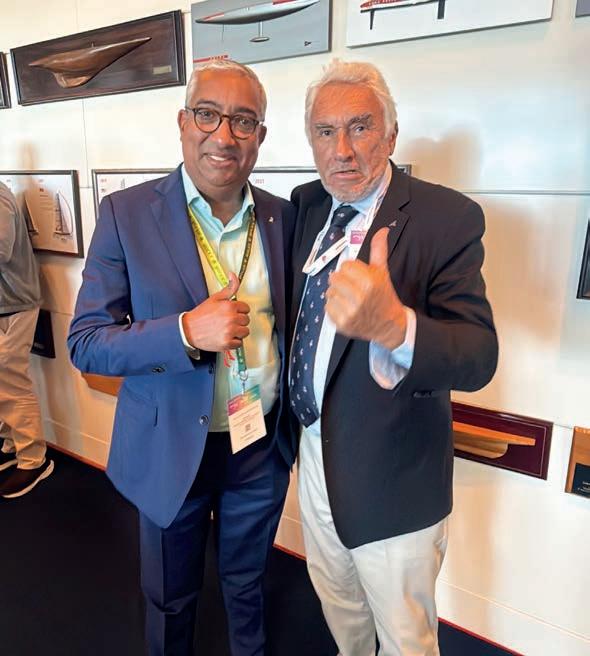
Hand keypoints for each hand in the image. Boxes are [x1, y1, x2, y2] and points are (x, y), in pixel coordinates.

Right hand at [182, 272, 249, 351]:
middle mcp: (231, 319)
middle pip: (246, 320)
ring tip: (227, 329)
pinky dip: (234, 341)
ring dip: (238, 331)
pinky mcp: (227, 343)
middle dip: (238, 320)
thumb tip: (233, 275)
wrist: (188, 330)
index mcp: (229, 306)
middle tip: (227, 321)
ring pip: (245, 332)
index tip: (232, 312)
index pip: (246, 308)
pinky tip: (225, 337)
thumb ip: (229, 288)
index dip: (239, 310)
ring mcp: (230, 332)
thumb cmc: (201, 314)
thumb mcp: (215, 298)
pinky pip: (239, 343)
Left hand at [325, 228, 406, 348]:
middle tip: (352, 288)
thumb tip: (382, 230)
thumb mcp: (382, 272)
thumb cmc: (384, 296)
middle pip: (334, 278)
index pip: (345, 266)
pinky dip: (334, 307)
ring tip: (349, 299)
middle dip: (342, 281)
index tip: (357, 276)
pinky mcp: (342, 324)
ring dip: (337, 294)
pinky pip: (327, 307)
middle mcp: (360, 297)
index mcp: (370, 282)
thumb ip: (379, 250)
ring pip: (329, 292)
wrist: (389, 325)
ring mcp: (350, 312)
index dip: (350, 270)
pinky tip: (346, 308)